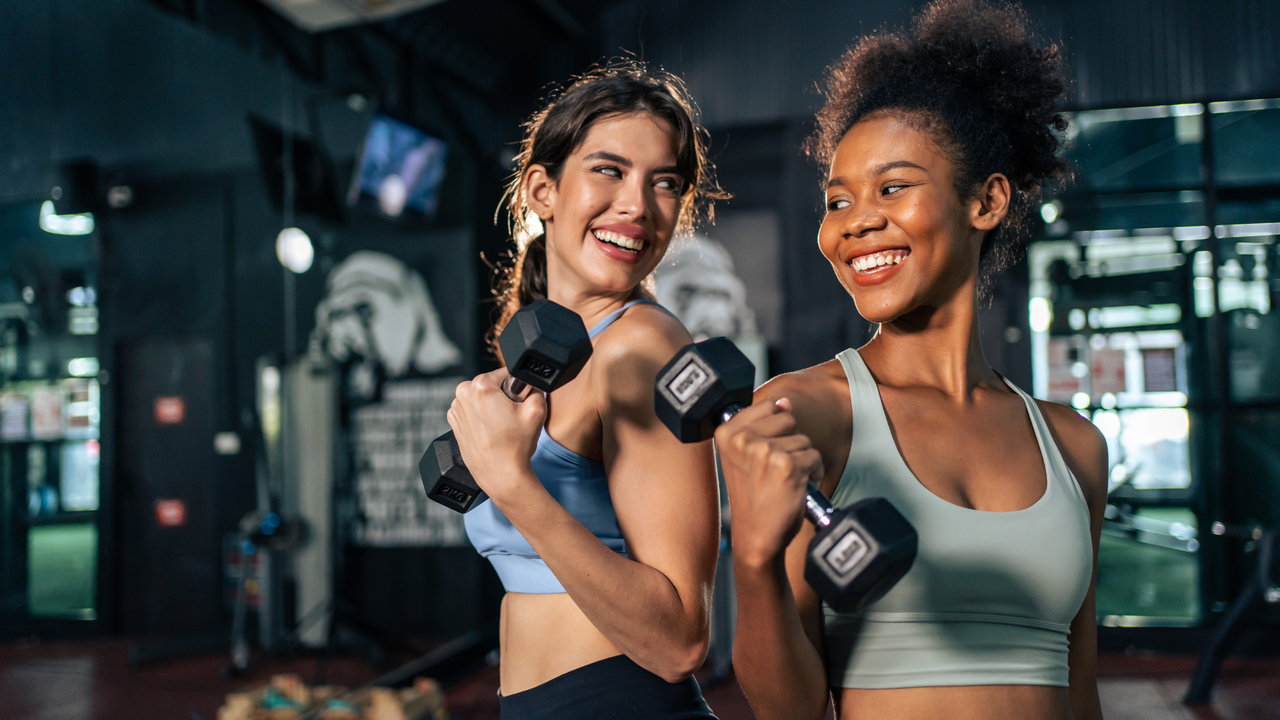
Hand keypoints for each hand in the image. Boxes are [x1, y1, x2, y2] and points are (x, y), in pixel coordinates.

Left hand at [446, 367, 546, 503]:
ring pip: (480, 396)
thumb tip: (528, 381)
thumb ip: (535, 386)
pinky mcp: (454, 421)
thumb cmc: (516, 446)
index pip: (505, 373)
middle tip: (511, 416)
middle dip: (503, 395)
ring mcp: (456, 409)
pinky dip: (480, 416)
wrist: (501, 475)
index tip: (518, 402)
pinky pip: (471, 409)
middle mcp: (463, 394)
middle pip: (491, 384)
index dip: (517, 387)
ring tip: (501, 426)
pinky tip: (490, 430)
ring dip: (491, 405)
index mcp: (481, 386)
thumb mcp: (537, 409)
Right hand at [715, 397, 824, 569]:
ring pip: (804, 440)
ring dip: (802, 461)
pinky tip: (796, 488)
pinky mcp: (787, 465)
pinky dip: (813, 473)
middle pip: (787, 420)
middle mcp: (742, 439)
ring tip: (784, 481)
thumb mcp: (745, 456)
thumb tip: (784, 403)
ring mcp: (764, 451)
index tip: (763, 454)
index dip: (773, 430)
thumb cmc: (753, 498)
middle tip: (775, 470)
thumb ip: (761, 425)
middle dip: (790, 443)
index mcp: (726, 432)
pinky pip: (815, 456)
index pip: (767, 406)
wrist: (756, 536)